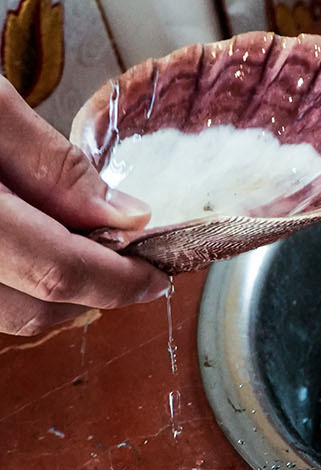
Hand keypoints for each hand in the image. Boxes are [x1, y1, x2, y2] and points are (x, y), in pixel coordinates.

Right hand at [0, 79, 167, 336]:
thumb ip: (49, 163)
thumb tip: (124, 215)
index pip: (53, 266)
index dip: (116, 278)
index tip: (157, 271)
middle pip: (27, 306)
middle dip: (90, 292)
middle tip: (131, 267)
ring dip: (46, 296)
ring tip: (81, 255)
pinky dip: (6, 288)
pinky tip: (23, 252)